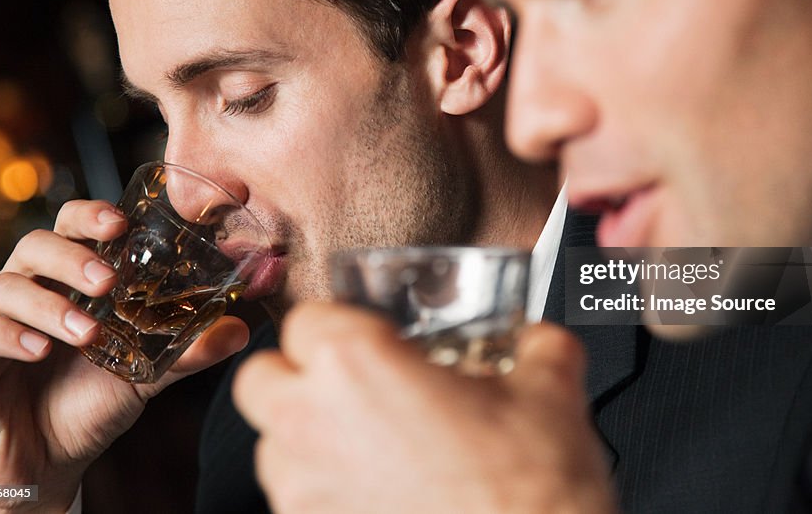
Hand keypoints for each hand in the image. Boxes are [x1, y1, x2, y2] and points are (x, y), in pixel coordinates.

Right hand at [0, 200, 249, 511]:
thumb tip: (242, 329)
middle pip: (38, 244)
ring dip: (49, 304)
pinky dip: (4, 334)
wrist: (45, 465)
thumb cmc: (90, 404)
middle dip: (74, 256)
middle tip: (109, 280)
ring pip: (8, 285)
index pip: (75, 227)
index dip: (94, 215)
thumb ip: (187, 350)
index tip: (123, 222)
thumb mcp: (145, 374)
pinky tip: (38, 350)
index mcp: (71, 281)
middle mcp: (29, 289)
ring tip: (85, 333)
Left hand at [234, 303, 616, 513]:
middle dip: (296, 375)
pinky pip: (295, 502)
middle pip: (261, 378)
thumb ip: (540, 348)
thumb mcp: (549, 392)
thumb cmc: (527, 488)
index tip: (367, 335)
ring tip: (365, 445)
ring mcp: (302, 491)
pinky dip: (324, 492)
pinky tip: (376, 495)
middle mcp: (312, 423)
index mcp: (356, 364)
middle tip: (351, 383)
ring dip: (305, 436)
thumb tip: (542, 342)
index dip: (338, 322)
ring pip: (270, 445)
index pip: (306, 317)